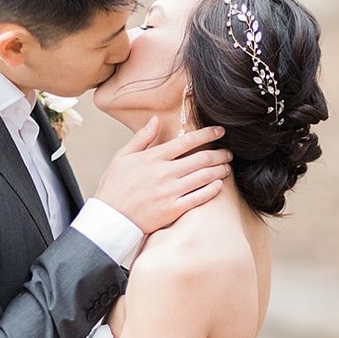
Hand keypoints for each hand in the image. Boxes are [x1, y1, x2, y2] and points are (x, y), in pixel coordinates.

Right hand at [95, 118, 231, 233]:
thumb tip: (155, 120)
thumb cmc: (114, 187)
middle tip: (228, 152)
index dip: (207, 134)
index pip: (186, 141)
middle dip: (219, 153)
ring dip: (219, 170)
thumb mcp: (122, 157)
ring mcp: (170, 192)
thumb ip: (141, 137)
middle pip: (201, 159)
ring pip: (203, 177)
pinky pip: (198, 198)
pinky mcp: (173, 209)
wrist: (110, 217)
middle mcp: (165, 173)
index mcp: (153, 158)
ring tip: (227, 167)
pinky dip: (211, 190)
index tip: (219, 131)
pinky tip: (218, 185)